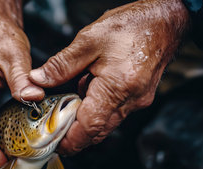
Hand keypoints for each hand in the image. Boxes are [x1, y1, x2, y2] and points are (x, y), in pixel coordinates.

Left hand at [29, 0, 188, 154]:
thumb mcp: (88, 40)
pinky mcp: (139, 97)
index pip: (90, 126)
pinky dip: (98, 108)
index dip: (71, 139)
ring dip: (86, 118)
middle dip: (75, 133)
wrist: (163, 21)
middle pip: (98, 131)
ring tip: (74, 96)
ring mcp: (137, 101)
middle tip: (56, 125)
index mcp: (117, 87)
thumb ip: (62, 65)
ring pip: (106, 123)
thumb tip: (39, 80)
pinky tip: (92, 88)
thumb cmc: (131, 26)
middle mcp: (131, 100)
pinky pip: (115, 112)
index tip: (55, 142)